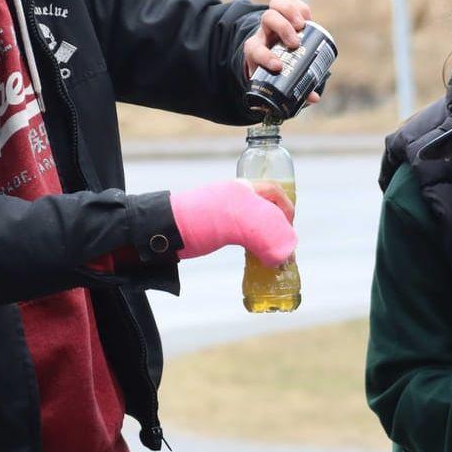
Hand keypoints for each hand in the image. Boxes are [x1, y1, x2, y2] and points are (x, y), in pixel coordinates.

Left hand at [171, 180, 296, 263]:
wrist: (162, 233)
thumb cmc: (196, 219)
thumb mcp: (235, 222)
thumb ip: (264, 234)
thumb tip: (284, 255)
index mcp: (243, 190)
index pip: (275, 193)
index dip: (287, 212)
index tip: (289, 233)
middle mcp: (237, 199)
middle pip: (268, 211)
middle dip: (280, 230)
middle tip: (284, 252)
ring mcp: (226, 215)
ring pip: (257, 226)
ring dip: (269, 242)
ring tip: (273, 260)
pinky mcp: (217, 231)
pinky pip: (245, 238)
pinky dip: (255, 249)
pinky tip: (256, 262)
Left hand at [242, 0, 320, 104]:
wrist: (271, 53)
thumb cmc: (275, 70)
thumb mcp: (278, 82)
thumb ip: (295, 90)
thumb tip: (314, 98)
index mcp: (255, 50)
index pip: (255, 49)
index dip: (265, 57)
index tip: (278, 66)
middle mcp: (263, 32)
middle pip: (267, 19)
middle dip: (282, 28)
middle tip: (295, 43)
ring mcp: (275, 20)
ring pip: (276, 5)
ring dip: (290, 13)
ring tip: (303, 26)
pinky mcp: (288, 13)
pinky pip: (292, 2)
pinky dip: (301, 8)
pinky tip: (308, 19)